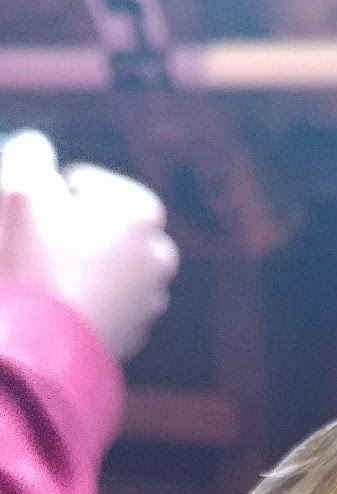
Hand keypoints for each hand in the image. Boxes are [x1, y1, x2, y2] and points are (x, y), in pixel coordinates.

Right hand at [0, 130, 177, 359]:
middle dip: (77, 229)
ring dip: (82, 265)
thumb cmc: (36, 261)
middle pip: (107, 228)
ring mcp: (150, 301)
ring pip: (107, 268)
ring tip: (47, 274)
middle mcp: (159, 257)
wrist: (47, 347)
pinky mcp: (134, 335)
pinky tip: (58, 304)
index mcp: (143, 213)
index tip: (37, 210)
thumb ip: (30, 156)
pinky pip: (106, 304)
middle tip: (40, 240)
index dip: (57, 192)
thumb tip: (37, 146)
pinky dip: (86, 300)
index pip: (94, 185)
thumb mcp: (20, 188)